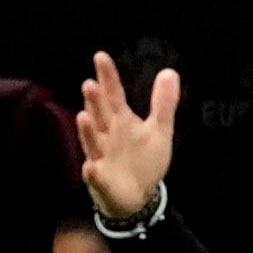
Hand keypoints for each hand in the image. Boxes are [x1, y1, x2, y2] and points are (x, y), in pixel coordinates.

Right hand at [76, 51, 178, 222]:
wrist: (138, 196)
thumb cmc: (143, 160)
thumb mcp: (158, 130)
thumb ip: (163, 103)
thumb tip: (170, 71)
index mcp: (121, 121)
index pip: (113, 95)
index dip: (108, 77)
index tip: (101, 57)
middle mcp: (107, 135)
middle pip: (100, 115)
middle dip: (94, 101)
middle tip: (89, 83)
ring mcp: (102, 158)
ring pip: (93, 142)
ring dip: (87, 131)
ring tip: (83, 116)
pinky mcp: (101, 181)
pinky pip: (95, 176)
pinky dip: (92, 173)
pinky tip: (90, 167)